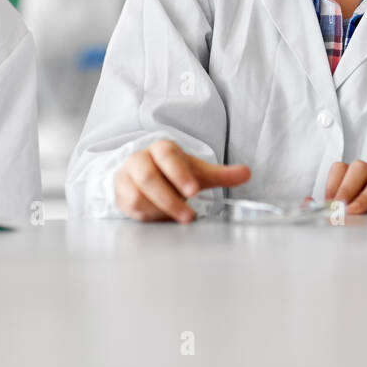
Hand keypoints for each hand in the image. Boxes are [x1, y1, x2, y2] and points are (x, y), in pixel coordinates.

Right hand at [113, 139, 250, 222]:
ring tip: (177, 215)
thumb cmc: (173, 172)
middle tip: (189, 215)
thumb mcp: (198, 172)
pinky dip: (149, 216)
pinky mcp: (120, 193)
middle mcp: (140, 159)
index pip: (167, 156)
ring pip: (138, 196)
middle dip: (170, 199)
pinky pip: (131, 208)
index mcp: (162, 148)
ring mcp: (127, 176)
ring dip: (160, 210)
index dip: (179, 173)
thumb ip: (222, 175)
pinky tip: (162, 217)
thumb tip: (246, 173)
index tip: (194, 190)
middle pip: (148, 177)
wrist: (144, 175)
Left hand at [323, 160, 366, 214]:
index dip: (332, 184)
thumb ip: (330, 205)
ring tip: (357, 211)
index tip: (328, 204)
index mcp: (358, 177)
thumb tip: (306, 203)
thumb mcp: (353, 208)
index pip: (341, 168)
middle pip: (360, 167)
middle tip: (339, 207)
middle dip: (346, 187)